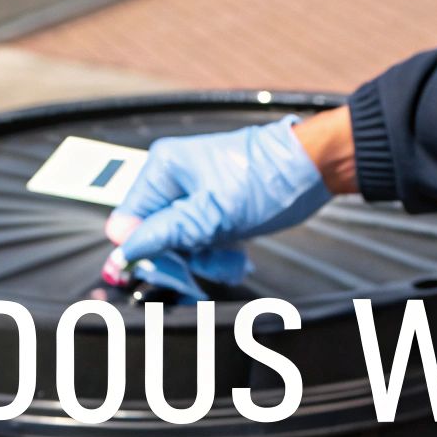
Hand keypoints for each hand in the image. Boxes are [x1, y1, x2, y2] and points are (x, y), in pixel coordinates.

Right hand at [104, 117, 333, 283]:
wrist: (313, 168)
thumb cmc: (268, 180)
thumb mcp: (210, 215)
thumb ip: (163, 233)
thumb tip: (123, 249)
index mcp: (163, 168)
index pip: (128, 219)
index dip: (145, 249)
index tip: (170, 268)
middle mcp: (174, 177)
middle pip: (155, 233)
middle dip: (184, 255)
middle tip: (211, 259)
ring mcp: (194, 191)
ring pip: (180, 241)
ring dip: (204, 257)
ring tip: (231, 255)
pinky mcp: (213, 204)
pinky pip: (200, 237)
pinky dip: (217, 250)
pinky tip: (236, 252)